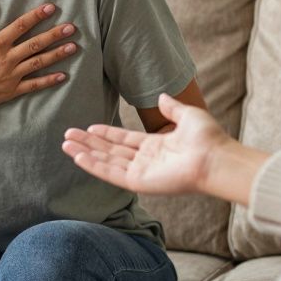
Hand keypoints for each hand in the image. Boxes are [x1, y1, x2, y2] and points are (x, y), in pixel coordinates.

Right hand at [0, 0, 78, 118]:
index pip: (20, 26)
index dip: (37, 15)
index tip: (51, 8)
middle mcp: (7, 59)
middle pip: (36, 43)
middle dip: (55, 34)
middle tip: (72, 27)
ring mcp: (11, 76)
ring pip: (39, 62)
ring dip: (57, 54)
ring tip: (73, 47)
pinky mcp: (11, 91)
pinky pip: (34, 85)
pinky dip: (49, 81)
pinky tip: (63, 75)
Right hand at [62, 93, 232, 196]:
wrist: (215, 158)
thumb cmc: (207, 139)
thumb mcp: (188, 116)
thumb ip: (172, 108)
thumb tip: (161, 97)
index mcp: (156, 147)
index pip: (124, 140)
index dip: (105, 134)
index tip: (88, 128)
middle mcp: (146, 160)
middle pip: (110, 151)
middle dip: (88, 143)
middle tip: (67, 135)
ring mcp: (141, 172)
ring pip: (106, 162)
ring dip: (85, 153)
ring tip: (65, 144)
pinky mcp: (139, 183)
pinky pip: (111, 174)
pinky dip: (93, 166)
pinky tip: (78, 156)